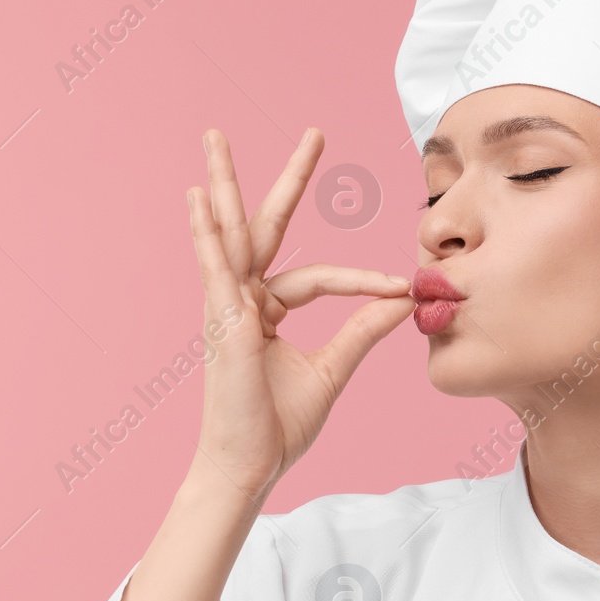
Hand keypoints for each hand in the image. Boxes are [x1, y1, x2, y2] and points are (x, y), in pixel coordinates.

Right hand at [186, 127, 413, 499]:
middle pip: (263, 228)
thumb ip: (362, 330)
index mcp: (266, 312)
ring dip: (223, 184)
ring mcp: (226, 308)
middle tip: (310, 133)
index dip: (361, 280)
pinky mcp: (220, 322)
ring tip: (215, 138)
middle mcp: (242, 301)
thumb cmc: (279, 426)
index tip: (400, 286)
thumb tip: (402, 300)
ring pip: (230, 233)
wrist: (250, 466)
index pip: (317, 277)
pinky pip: (215, 268)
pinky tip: (197, 199)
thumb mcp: (332, 370)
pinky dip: (205, 232)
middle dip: (285, 180)